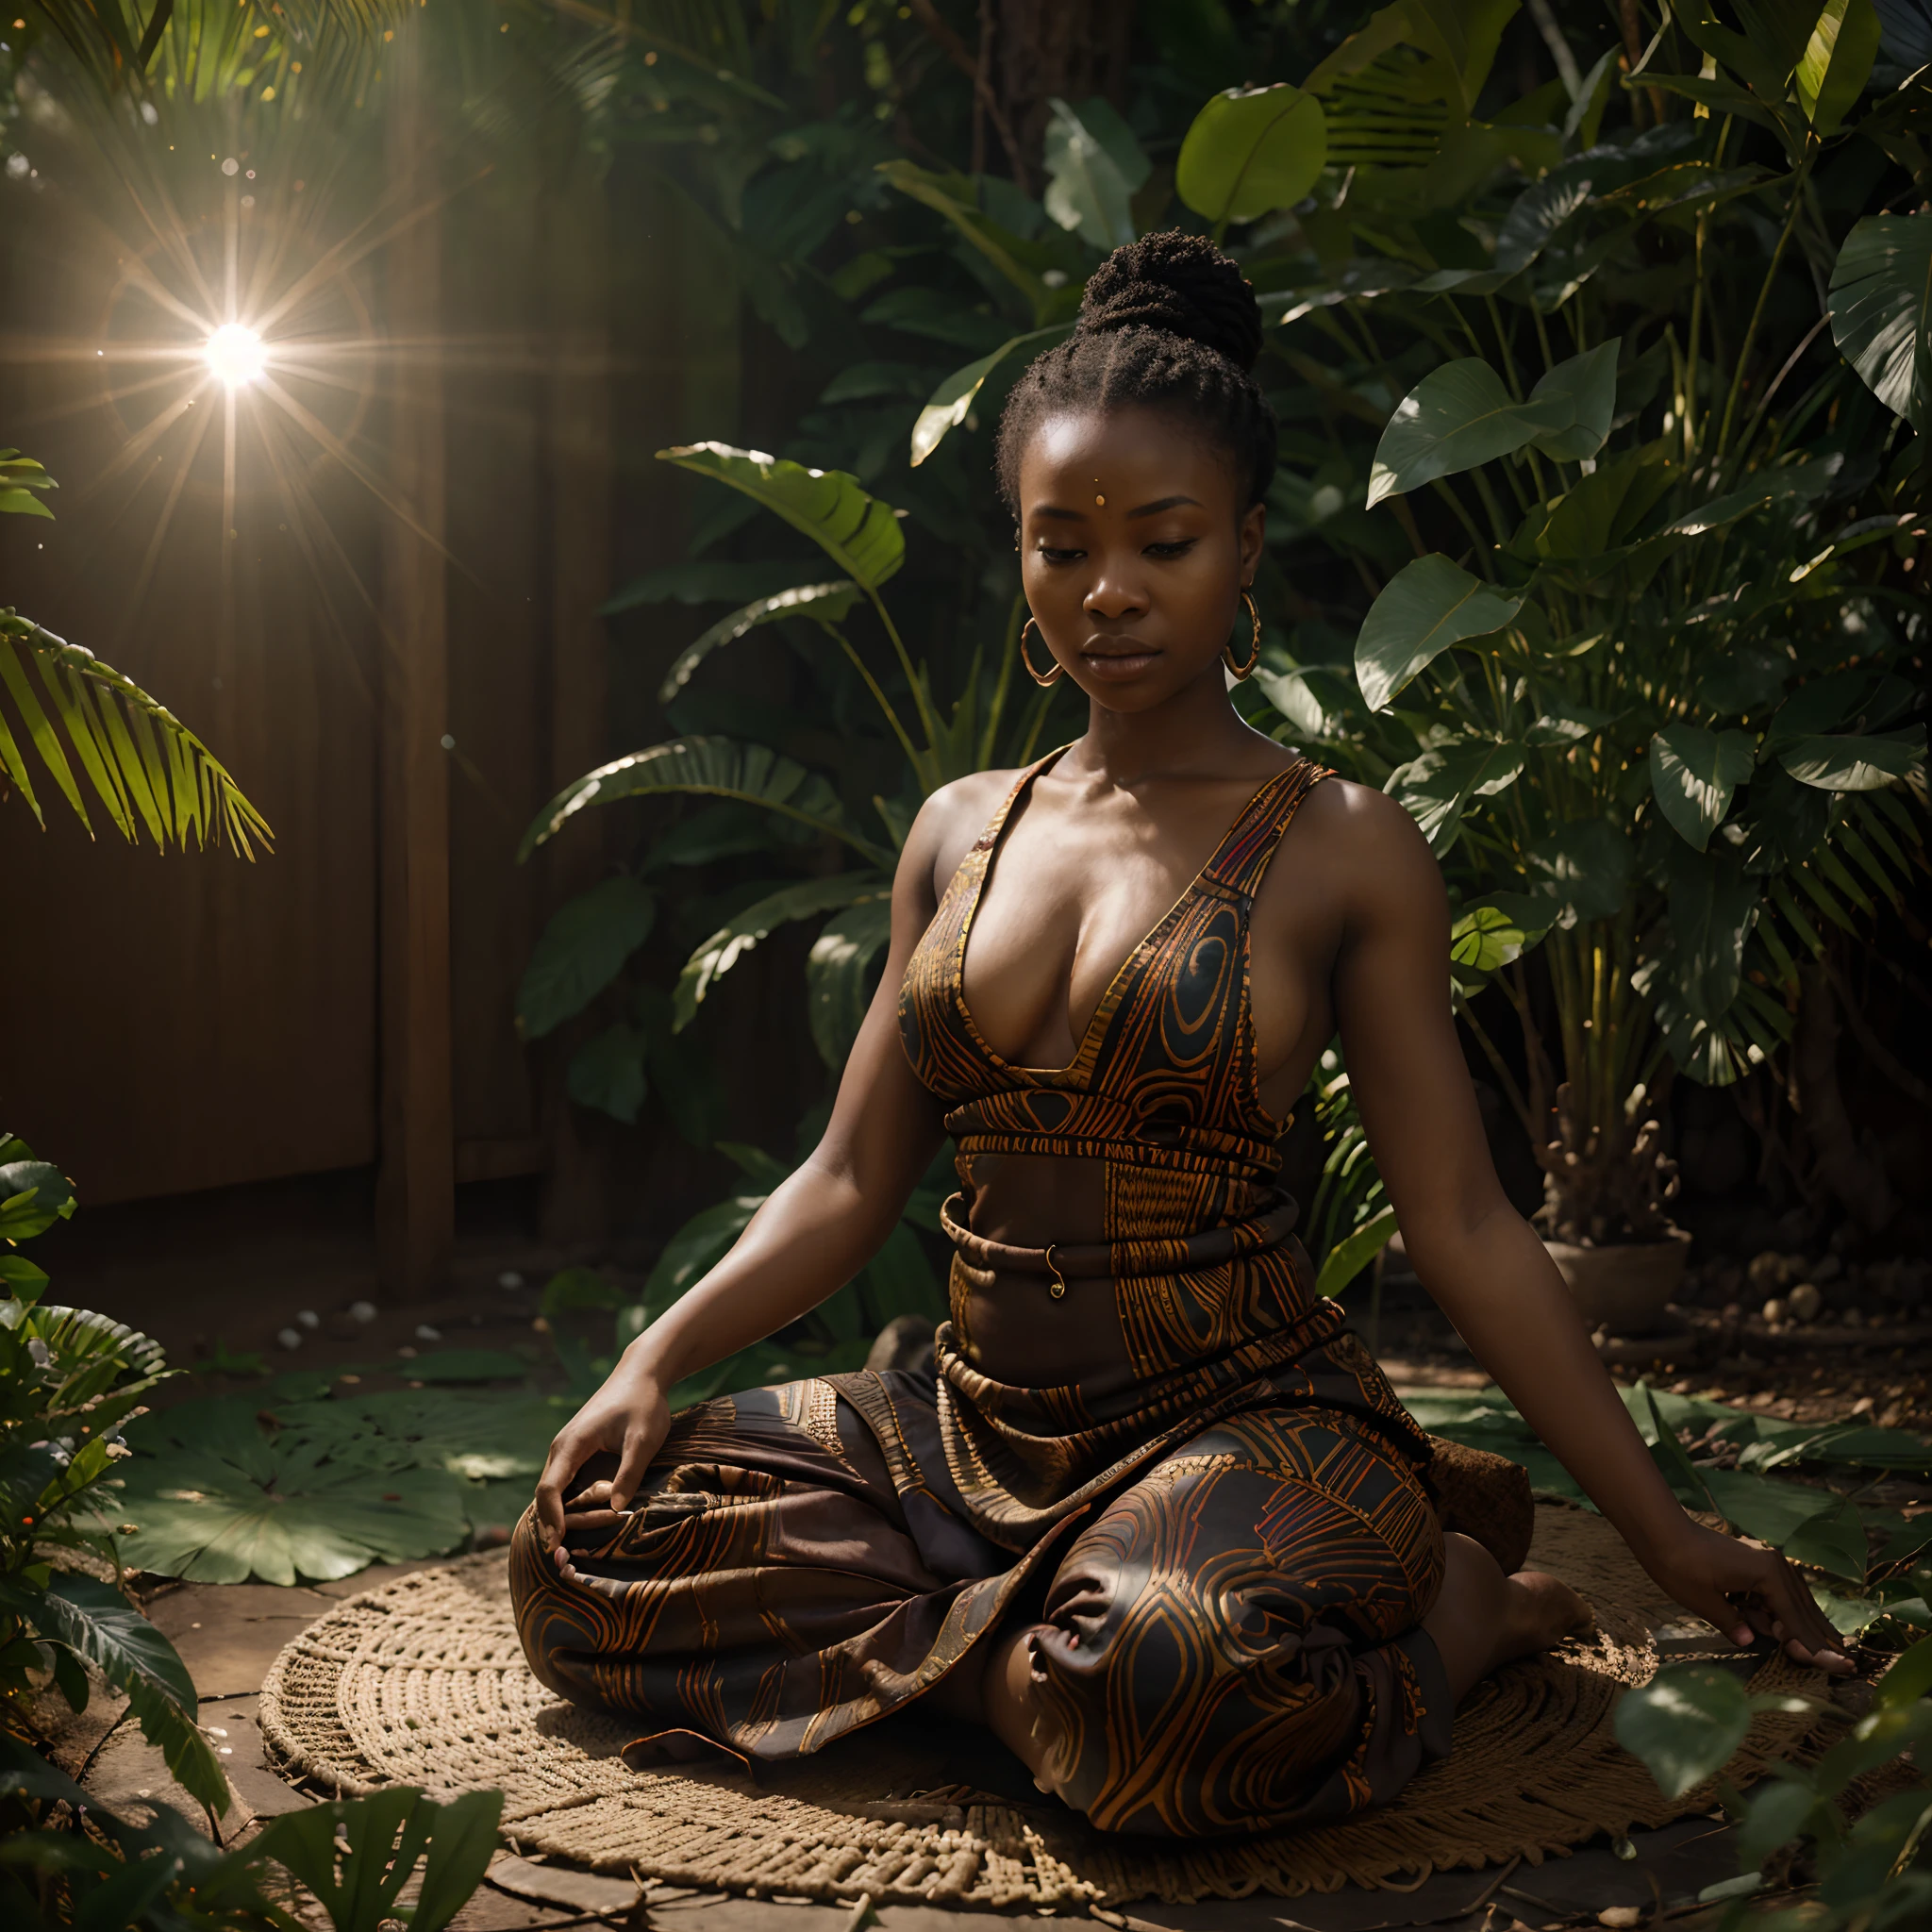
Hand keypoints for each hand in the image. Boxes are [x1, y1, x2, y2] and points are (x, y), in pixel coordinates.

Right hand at [533, 1354, 669, 1561]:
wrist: (642, 1374)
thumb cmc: (643, 1404)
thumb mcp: (643, 1439)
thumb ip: (629, 1473)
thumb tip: (616, 1509)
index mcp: (571, 1444)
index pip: (549, 1489)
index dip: (551, 1519)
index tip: (557, 1544)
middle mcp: (561, 1448)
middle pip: (547, 1494)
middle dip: (558, 1522)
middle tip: (573, 1550)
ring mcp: (567, 1449)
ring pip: (554, 1490)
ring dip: (565, 1514)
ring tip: (581, 1537)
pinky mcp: (577, 1450)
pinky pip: (565, 1482)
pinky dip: (569, 1503)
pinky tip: (584, 1518)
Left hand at [1641, 1518, 1853, 1673]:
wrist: (1661, 1530)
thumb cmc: (1678, 1566)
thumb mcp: (1704, 1602)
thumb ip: (1732, 1624)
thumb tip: (1751, 1641)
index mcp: (1768, 1574)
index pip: (1794, 1619)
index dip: (1811, 1646)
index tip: (1834, 1667)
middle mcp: (1775, 1565)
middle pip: (1803, 1609)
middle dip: (1820, 1637)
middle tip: (1846, 1664)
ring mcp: (1767, 1561)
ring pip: (1794, 1601)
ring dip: (1805, 1626)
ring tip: (1833, 1649)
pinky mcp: (1756, 1562)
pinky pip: (1779, 1594)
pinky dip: (1786, 1612)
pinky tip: (1793, 1629)